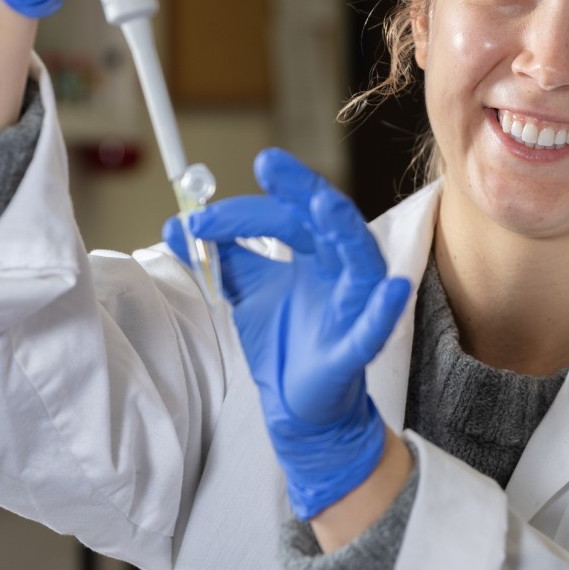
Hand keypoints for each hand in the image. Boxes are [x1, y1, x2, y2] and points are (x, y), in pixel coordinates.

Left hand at [164, 149, 411, 519]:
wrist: (295, 406)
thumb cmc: (284, 342)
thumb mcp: (248, 290)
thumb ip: (221, 256)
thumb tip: (177, 225)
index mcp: (317, 255)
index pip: (287, 217)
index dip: (244, 212)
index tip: (198, 218)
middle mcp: (340, 273)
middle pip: (328, 222)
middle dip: (301, 190)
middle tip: (269, 163)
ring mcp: (352, 310)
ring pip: (360, 263)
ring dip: (343, 232)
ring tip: (323, 206)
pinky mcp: (353, 352)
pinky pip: (373, 330)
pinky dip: (383, 311)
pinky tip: (392, 289)